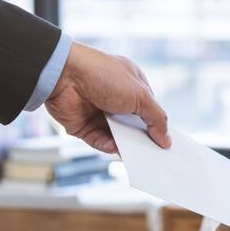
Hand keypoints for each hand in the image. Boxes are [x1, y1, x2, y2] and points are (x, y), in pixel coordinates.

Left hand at [44, 42, 170, 152]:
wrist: (63, 74)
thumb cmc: (103, 75)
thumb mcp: (141, 95)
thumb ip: (157, 118)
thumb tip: (166, 140)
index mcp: (131, 84)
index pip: (149, 108)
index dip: (158, 124)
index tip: (167, 141)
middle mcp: (115, 98)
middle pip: (134, 125)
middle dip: (144, 138)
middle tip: (156, 154)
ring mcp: (98, 112)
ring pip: (117, 136)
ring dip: (127, 145)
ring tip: (139, 156)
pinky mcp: (83, 125)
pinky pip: (99, 141)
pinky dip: (107, 146)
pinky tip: (115, 148)